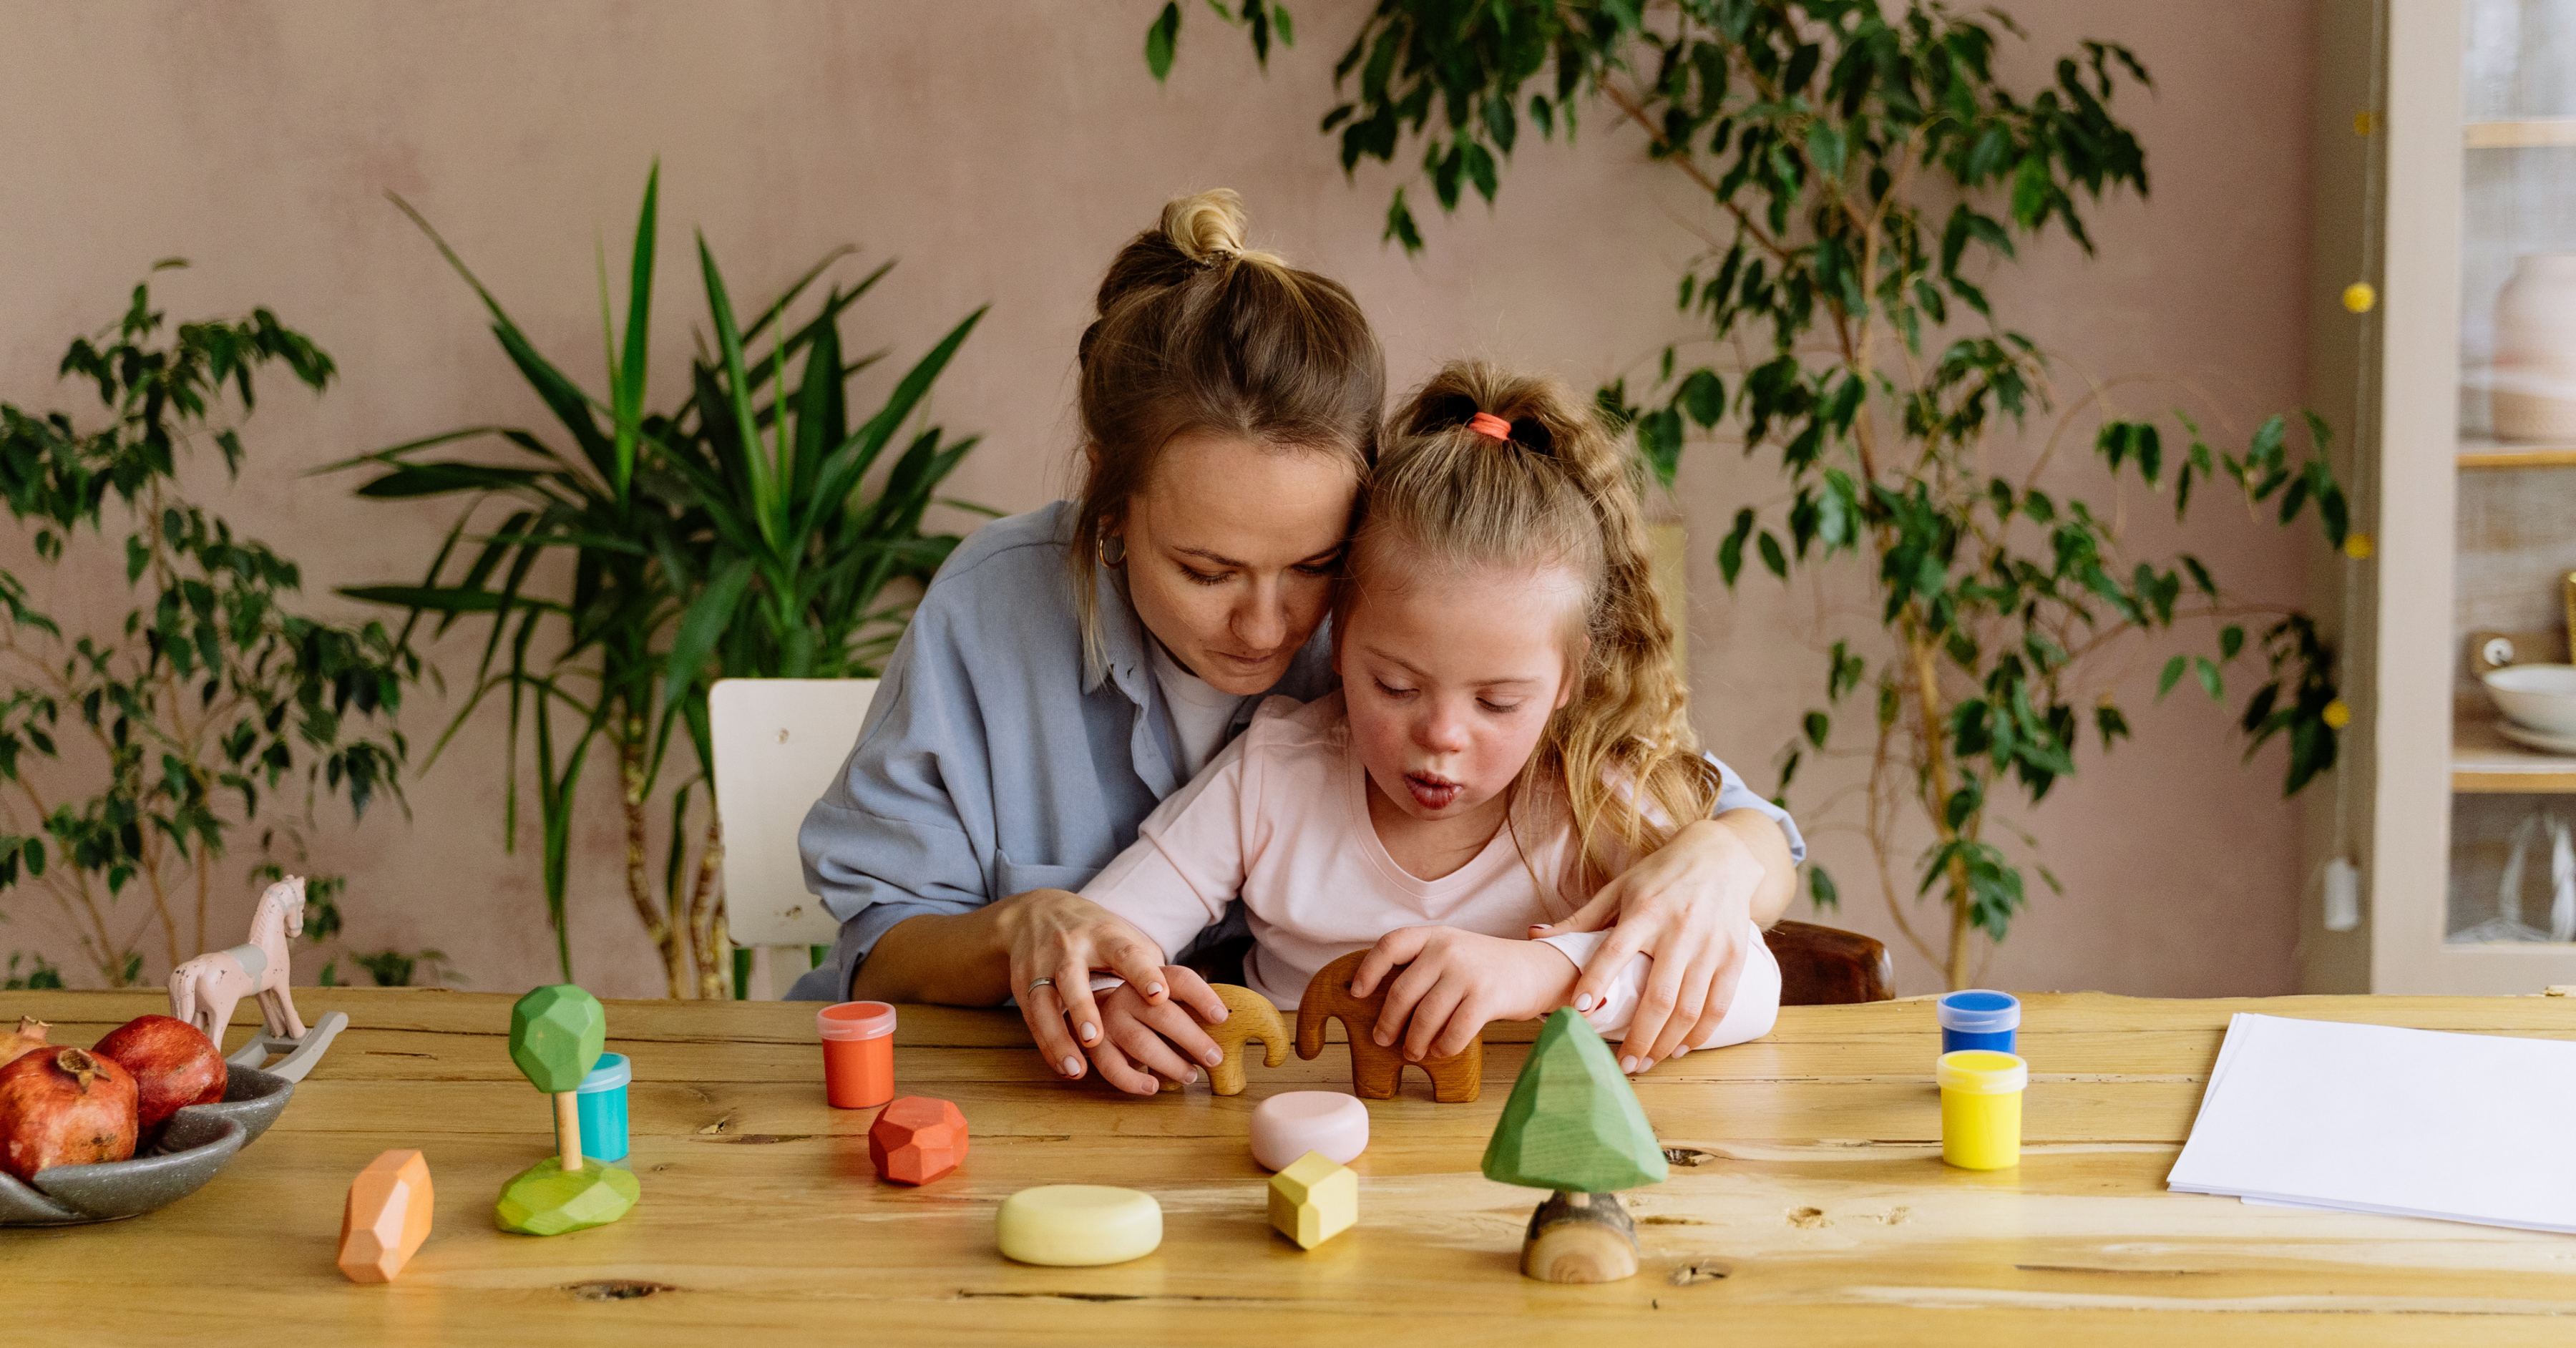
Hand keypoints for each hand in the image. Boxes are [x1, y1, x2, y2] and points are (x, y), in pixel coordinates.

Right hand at [996, 888, 1210, 1080]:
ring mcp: (1043, 967)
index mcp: (1106, 936)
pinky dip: (1048, 1046)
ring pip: (1046, 1002)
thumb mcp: (1127, 938)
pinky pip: (1034, 1019)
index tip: (1160, 995)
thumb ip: (1156, 969)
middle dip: (1085, 1011)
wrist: (1037, 914)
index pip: (1127, 953)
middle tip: (1098, 1038)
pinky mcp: (1025, 986)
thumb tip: (1207, 1005)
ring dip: (1060, 1036)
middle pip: (1075, 980)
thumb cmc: (1099, 934)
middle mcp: (1071, 949)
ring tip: (1078, 1068)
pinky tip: (1067, 1069)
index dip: (1143, 973)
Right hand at [1080, 965, 1230, 1095]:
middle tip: (1215, 1058)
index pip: (1181, 980)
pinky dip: (1134, 1081)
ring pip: (1141, 1042)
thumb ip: (1196, 1008)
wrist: (1094, 1010)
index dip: (1202, 996)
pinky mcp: (1096, 1046)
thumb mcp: (1169, 999)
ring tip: (1192, 1076)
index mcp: (1153, 978)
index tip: (1222, 1017)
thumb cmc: (1148, 1010)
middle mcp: (1128, 994)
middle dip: (1192, 1038)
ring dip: (1170, 1063)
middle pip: (1163, 1014)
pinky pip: (1113, 1067)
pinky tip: (1153, 1087)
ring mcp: (1109, 1019)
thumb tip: (1250, 1029)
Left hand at [1349, 926, 1574, 1062]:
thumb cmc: (1487, 968)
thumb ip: (1423, 965)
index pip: (1390, 945)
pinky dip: (1443, 1047)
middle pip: (1402, 991)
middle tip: (1383, 1039)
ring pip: (1425, 1016)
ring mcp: (1468, 972)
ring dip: (1414, 1041)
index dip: (1368, 970)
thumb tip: (1384, 1002)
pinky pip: (1454, 1031)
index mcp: (1435, 936)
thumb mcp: (1454, 951)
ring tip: (1413, 1052)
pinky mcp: (1487, 997)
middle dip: (1388, 1022)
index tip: (1356, 994)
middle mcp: (1448, 949)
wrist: (1537, 969)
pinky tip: (1440, 1051)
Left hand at [1528, 817, 1768, 1071]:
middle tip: (1622, 1066)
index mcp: (1645, 910)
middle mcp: (1679, 930)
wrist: (1721, 856)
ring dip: (1667, 1043)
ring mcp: (1710, 945)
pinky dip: (1700, 1033)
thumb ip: (1581, 919)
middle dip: (1639, 1038)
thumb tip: (1534, 936)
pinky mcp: (1735, 956)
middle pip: (1658, 996)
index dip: (1597, 981)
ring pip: (1689, 1008)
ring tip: (1646, 1062)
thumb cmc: (1660, 874)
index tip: (1579, 1011)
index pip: (1615, 950)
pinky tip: (1680, 1048)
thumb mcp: (1619, 888)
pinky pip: (1718, 1005)